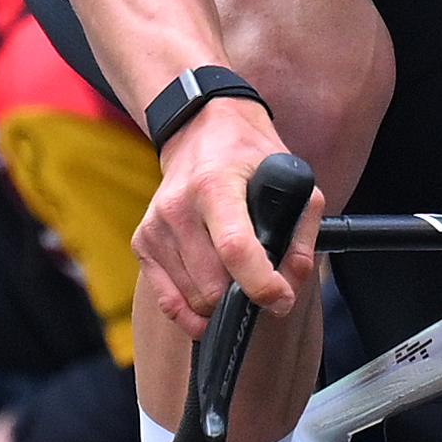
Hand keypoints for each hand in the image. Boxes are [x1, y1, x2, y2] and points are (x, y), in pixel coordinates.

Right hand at [133, 94, 306, 338]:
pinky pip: (168, 300)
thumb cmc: (248, 156)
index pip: (235, 248)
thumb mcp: (291, 179)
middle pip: (213, 285)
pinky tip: (211, 302)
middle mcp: (178, 207)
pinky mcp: (142, 242)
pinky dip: (193, 311)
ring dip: (221, 302)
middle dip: (244, 296)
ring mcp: (155, 227)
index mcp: (215, 185)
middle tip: (262, 285)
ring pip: (194, 299)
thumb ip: (300, 233)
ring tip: (237, 280)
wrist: (199, 130)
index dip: (261, 284)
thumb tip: (289, 283)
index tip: (281, 298)